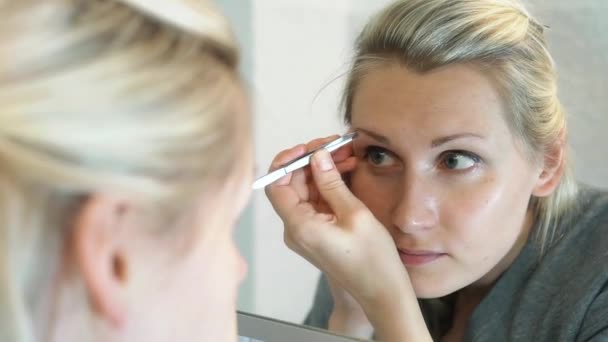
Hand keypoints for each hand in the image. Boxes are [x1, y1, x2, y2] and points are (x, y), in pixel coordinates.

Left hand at [265, 136, 430, 341]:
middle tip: (336, 145)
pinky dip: (328, 185)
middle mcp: (296, 230)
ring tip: (346, 155)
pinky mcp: (316, 232)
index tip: (310, 147)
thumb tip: (318, 156)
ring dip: (322, 170)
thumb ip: (332, 183)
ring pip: (305, 191)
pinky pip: (316, 202)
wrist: (383, 292)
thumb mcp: (355, 214)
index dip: (288, 161)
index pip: (276, 185)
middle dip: (311, 161)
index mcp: (299, 227)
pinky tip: (346, 171)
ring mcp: (305, 232)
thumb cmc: (373, 260)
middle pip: (291, 185)